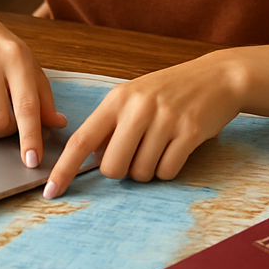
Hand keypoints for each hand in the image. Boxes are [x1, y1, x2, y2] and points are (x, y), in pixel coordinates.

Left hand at [42, 51, 244, 197]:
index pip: (83, 140)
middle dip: (122, 171)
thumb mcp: (135, 98)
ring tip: (161, 145)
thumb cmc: (171, 91)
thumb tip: (92, 160)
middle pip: (112, 167)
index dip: (64, 168)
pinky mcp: (189, 132)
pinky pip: (167, 171)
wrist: (217, 77)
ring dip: (149, 170)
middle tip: (136, 154)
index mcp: (118, 99)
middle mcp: (138, 107)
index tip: (51, 191)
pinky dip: (169, 169)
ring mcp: (165, 119)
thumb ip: (112, 125)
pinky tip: (177, 148)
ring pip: (141, 173)